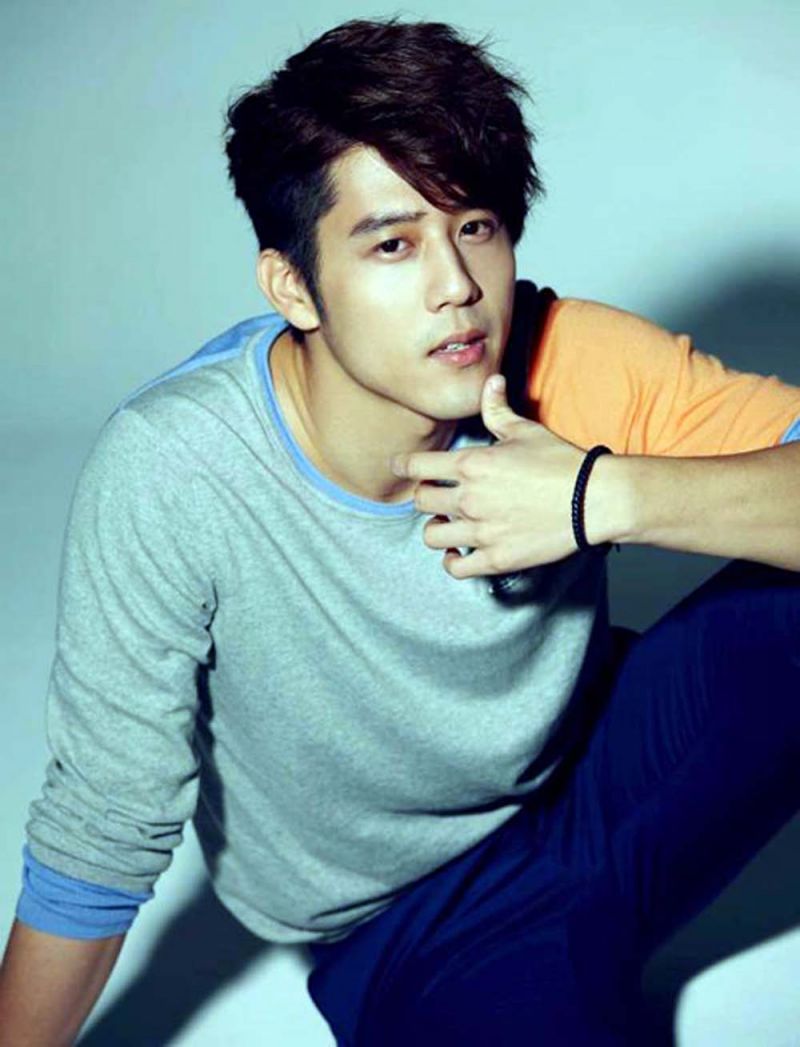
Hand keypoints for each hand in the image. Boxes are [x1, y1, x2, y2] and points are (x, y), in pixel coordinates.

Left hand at [391, 374, 592, 577]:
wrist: (594, 499)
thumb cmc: (561, 462)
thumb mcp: (526, 430)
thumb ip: (498, 409)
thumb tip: (491, 381)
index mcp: (471, 464)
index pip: (415, 466)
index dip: (403, 465)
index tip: (400, 467)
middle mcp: (469, 499)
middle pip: (420, 501)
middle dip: (426, 496)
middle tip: (438, 496)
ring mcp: (481, 531)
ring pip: (431, 536)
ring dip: (436, 529)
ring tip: (447, 525)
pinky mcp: (496, 557)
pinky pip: (455, 568)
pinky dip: (451, 561)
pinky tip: (458, 553)